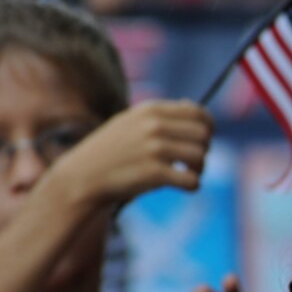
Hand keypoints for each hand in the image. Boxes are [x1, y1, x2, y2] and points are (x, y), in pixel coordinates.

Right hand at [44, 100, 211, 207]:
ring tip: (186, 175)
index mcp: (151, 110)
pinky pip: (193, 180)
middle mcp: (154, 125)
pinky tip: (183, 186)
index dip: (208, 129)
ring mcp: (154, 148)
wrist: (84, 175)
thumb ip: (160, 115)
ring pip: (201, 157)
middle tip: (190, 162)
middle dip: (203, 150)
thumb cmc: (113, 151)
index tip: (200, 141)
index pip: (198, 113)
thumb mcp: (131, 122)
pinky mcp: (154, 172)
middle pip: (204, 135)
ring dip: (198, 170)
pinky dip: (193, 186)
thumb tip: (192, 105)